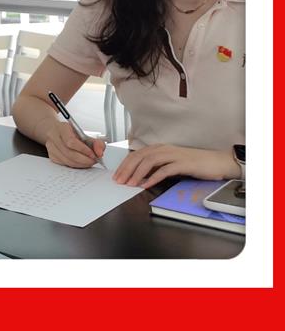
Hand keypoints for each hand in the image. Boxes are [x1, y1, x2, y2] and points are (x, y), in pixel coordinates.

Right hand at [44, 118, 105, 168]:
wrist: (57, 132)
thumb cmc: (71, 133)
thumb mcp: (85, 134)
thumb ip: (96, 142)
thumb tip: (99, 153)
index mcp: (62, 128)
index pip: (71, 141)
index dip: (83, 150)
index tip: (93, 154)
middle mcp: (54, 137)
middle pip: (69, 153)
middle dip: (84, 160)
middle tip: (93, 160)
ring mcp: (51, 147)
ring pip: (67, 161)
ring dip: (81, 164)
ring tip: (89, 162)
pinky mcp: (52, 156)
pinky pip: (65, 164)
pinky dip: (75, 166)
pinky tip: (81, 163)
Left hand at [113, 145, 238, 188]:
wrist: (217, 162)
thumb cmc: (194, 164)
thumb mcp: (172, 163)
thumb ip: (158, 166)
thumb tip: (142, 176)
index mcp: (160, 148)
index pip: (137, 154)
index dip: (125, 164)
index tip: (117, 175)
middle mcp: (164, 149)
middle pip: (139, 157)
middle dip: (126, 169)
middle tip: (118, 181)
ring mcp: (173, 155)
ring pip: (149, 162)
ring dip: (137, 173)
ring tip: (129, 184)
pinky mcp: (183, 163)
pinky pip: (164, 170)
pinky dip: (153, 177)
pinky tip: (146, 185)